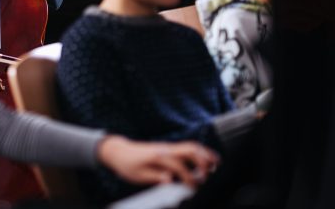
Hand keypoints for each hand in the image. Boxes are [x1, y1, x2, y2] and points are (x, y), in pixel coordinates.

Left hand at [97, 136, 218, 186]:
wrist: (119, 152)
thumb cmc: (128, 165)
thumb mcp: (138, 175)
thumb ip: (155, 177)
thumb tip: (170, 181)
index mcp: (158, 157)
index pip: (179, 166)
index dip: (189, 178)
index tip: (195, 189)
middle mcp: (165, 149)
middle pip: (189, 150)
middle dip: (203, 161)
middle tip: (213, 173)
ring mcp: (167, 147)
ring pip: (190, 146)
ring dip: (204, 154)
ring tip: (217, 164)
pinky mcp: (168, 148)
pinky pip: (186, 147)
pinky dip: (199, 152)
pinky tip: (207, 160)